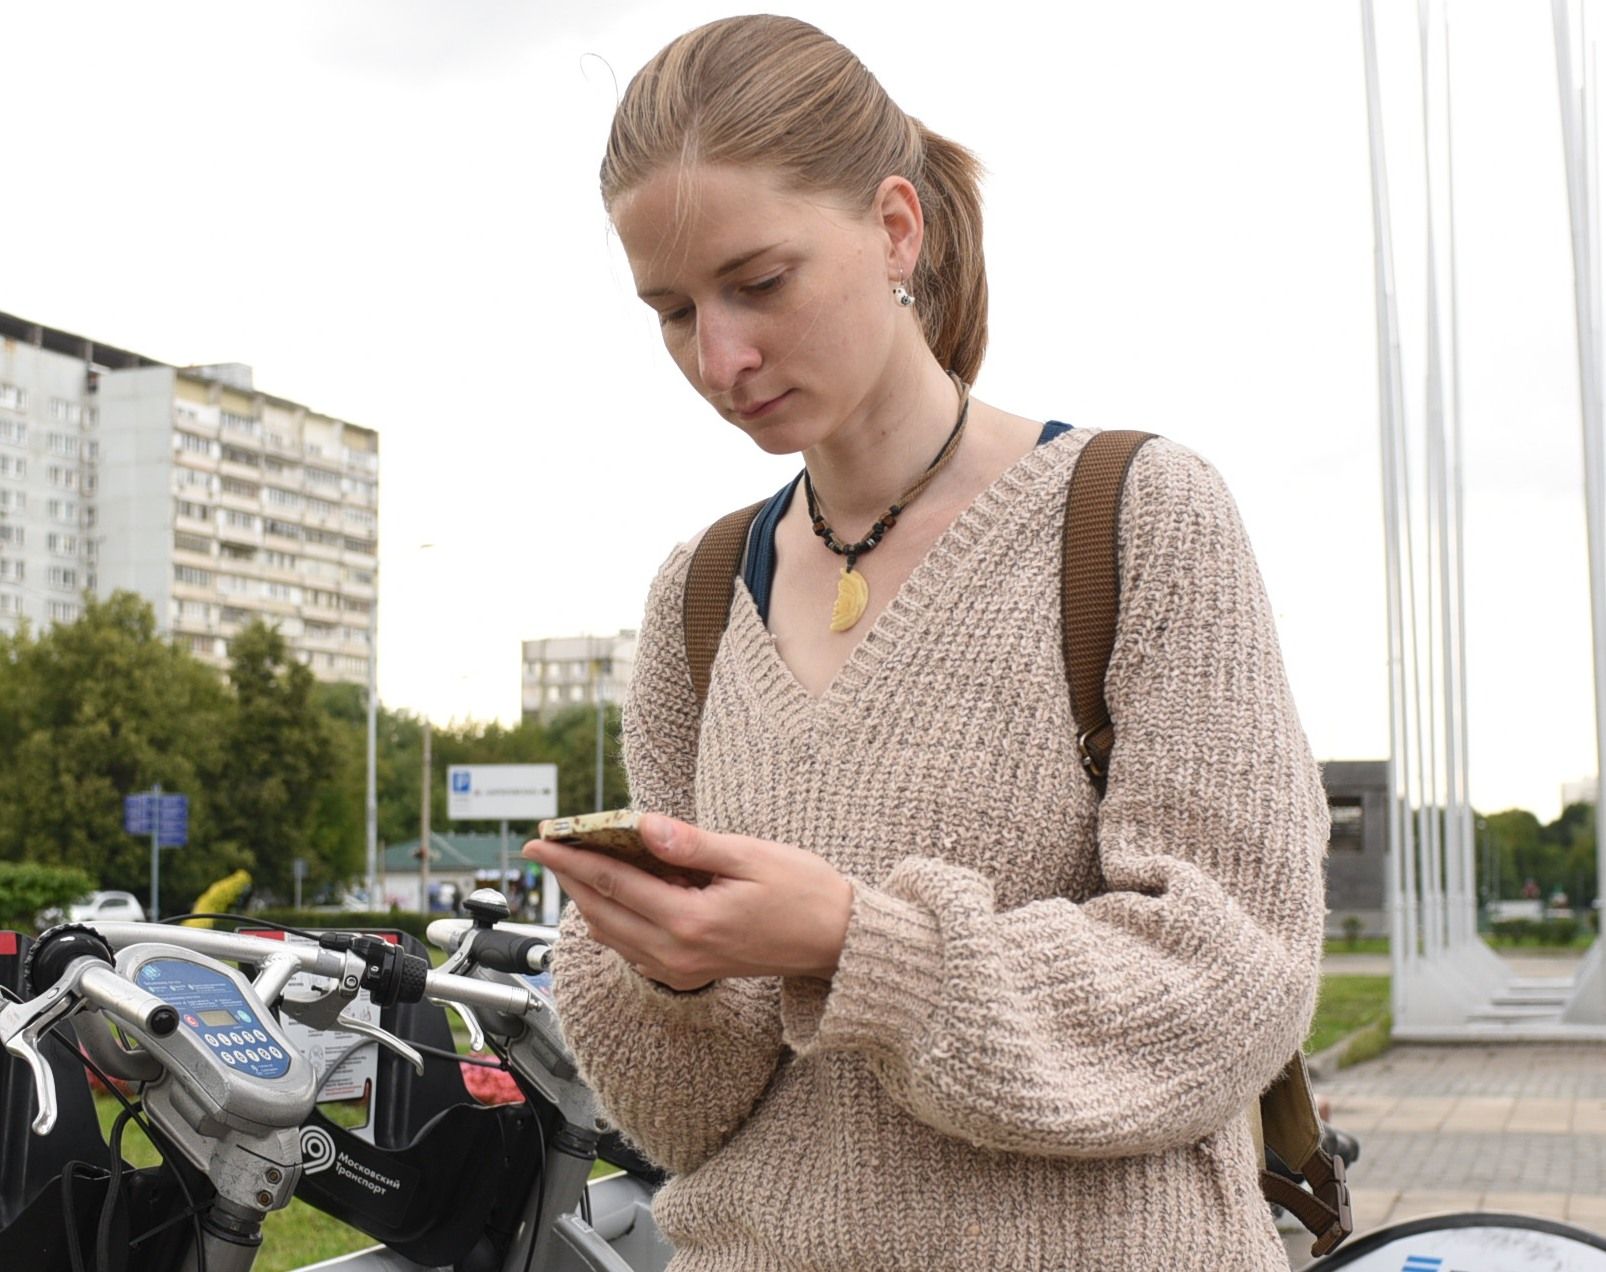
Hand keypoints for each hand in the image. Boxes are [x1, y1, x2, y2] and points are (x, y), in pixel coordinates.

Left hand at [522, 814, 852, 991]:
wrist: (838, 944)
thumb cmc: (805, 893)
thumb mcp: (751, 856)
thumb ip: (691, 845)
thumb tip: (641, 825)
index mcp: (690, 921)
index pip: (612, 883)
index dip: (571, 858)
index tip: (541, 840)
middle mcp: (677, 953)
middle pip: (601, 911)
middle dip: (569, 877)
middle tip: (545, 847)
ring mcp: (681, 968)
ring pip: (611, 933)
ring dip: (588, 898)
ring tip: (575, 863)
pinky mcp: (689, 971)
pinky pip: (632, 946)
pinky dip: (613, 917)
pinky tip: (615, 893)